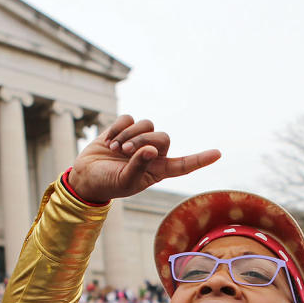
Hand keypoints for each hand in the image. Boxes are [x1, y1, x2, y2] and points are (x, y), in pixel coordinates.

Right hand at [68, 115, 220, 202]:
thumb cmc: (108, 183)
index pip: (184, 165)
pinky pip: (129, 118)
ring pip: (147, 125)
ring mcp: (139, 140)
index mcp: (158, 171)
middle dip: (143, 140)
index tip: (218, 154)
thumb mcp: (124, 180)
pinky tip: (108, 140)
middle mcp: (152, 154)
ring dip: (130, 135)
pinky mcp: (125, 129)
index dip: (200, 159)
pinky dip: (118, 128)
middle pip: (162, 137)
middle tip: (124, 152)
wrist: (85, 176)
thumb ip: (139, 167)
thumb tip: (152, 150)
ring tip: (115, 148)